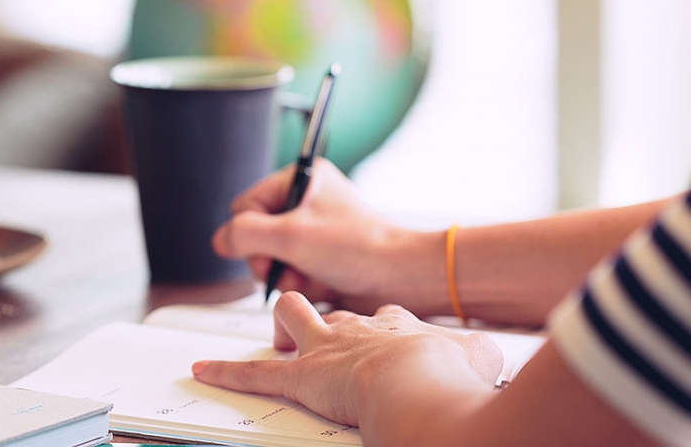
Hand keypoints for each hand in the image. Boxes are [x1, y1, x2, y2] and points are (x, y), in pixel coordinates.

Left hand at [192, 292, 501, 427]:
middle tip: (330, 339)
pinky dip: (225, 372)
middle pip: (332, 310)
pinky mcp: (301, 378)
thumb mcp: (479, 356)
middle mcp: (356, 328)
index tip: (394, 340)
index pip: (384, 318)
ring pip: (292, 319)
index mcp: (396, 324)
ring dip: (283, 330)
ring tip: (281, 343)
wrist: (423, 380)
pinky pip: (254, 374)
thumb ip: (477, 354)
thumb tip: (488, 357)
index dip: (384, 329)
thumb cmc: (451, 374)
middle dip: (325, 318)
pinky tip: (202, 369)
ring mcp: (326, 349)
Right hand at [212, 159, 444, 313]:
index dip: (250, 232)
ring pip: (270, 258)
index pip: (245, 205)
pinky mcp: (319, 257)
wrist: (400, 278)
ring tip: (307, 278)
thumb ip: (245, 234)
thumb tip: (220, 240)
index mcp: (301, 179)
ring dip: (284, 274)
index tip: (270, 248)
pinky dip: (298, 283)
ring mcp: (312, 231)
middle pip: (254, 234)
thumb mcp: (291, 236)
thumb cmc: (359, 247)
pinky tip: (318, 285)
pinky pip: (289, 272)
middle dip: (269, 258)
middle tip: (290, 266)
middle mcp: (305, 202)